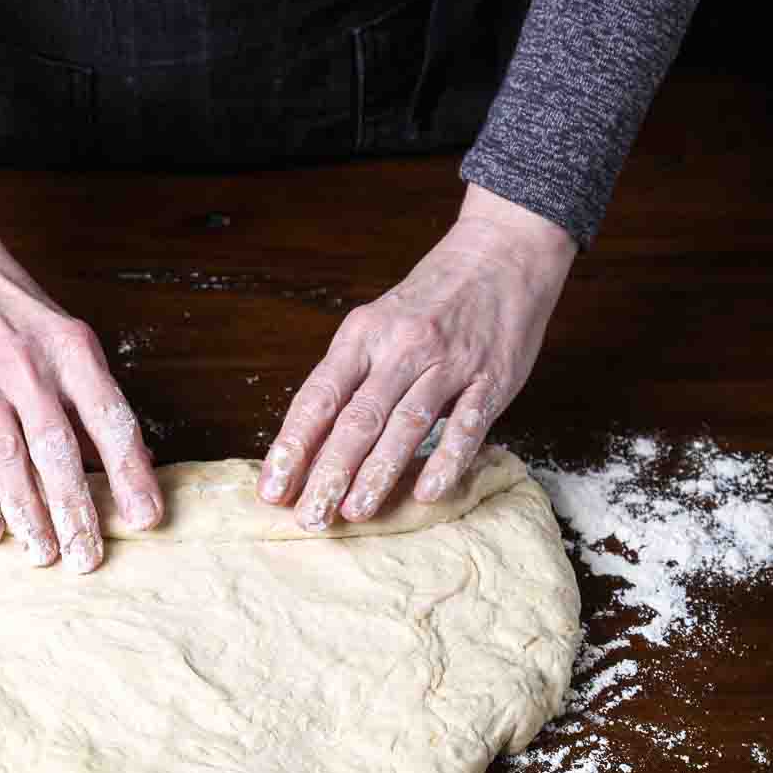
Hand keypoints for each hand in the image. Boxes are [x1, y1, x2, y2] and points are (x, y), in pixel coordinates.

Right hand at [0, 172, 161, 571]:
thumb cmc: (17, 311)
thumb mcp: (66, 338)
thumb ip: (91, 398)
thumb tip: (130, 461)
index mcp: (71, 351)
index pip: (109, 419)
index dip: (130, 472)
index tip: (147, 518)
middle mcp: (28, 368)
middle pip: (57, 451)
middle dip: (76, 510)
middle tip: (89, 559)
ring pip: (9, 462)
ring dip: (29, 516)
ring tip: (45, 555)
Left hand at [255, 183, 577, 525]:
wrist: (499, 255)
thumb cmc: (430, 298)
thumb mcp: (377, 322)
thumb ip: (351, 374)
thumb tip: (313, 438)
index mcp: (363, 334)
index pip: (318, 396)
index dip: (293, 445)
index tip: (272, 488)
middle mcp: (401, 347)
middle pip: (357, 418)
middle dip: (329, 472)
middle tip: (310, 517)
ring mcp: (448, 363)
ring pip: (406, 424)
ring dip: (378, 473)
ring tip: (355, 512)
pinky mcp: (491, 378)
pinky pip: (466, 425)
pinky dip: (445, 461)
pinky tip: (426, 492)